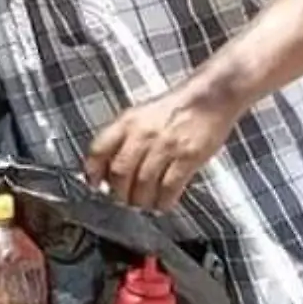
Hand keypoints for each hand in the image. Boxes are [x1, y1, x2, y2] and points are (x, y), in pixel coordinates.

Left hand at [85, 85, 240, 210]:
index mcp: (127, 123)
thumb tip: (105, 169)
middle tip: (123, 199)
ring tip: (143, 204)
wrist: (209, 99)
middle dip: (119, 193)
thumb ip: (121, 139)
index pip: (99, 150)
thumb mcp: (138, 116)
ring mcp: (166, 146)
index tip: (94, 184)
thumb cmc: (173, 110)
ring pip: (143, 184)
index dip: (93, 172)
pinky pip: (169, 187)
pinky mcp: (188, 157)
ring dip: (141, 201)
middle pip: (120, 173)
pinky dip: (163, 201)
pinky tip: (162, 204)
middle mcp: (143, 134)